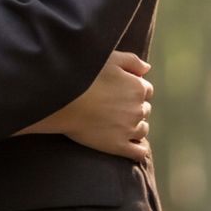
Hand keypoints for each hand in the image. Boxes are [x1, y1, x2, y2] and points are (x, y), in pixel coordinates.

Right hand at [34, 50, 152, 161]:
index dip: (134, 90)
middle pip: (144, 109)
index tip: (119, 91)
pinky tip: (134, 148)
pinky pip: (139, 152)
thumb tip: (147, 69)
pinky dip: (139, 150)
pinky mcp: (118, 146)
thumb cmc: (84, 76)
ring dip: (135, 126)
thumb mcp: (109, 59)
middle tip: (114, 107)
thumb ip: (132, 61)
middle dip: (134, 108)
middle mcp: (138, 109)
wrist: (63, 101)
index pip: (146, 90)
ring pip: (142, 129)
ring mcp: (129, 129)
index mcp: (137, 88)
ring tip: (117, 124)